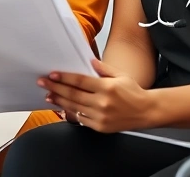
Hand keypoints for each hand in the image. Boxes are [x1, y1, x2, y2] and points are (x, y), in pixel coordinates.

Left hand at [39, 59, 155, 132]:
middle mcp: (103, 102)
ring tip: (49, 95)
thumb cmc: (133, 92)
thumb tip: (89, 61)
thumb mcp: (120, 75)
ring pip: (74, 107)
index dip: (64, 77)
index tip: (52, 74)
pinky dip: (70, 112)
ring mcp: (101, 116)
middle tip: (43, 83)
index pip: (80, 81)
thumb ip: (103, 68)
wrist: (146, 111)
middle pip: (73, 94)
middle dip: (55, 87)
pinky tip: (62, 107)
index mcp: (107, 87)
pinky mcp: (100, 127)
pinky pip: (81, 119)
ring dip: (59, 101)